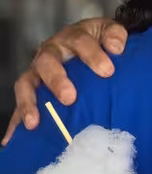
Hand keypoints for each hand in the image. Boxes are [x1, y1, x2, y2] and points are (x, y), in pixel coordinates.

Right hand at [2, 18, 126, 144]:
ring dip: (28, 103)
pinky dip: (15, 122)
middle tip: (69, 98)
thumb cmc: (101, 43)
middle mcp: (52, 53)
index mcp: (73, 38)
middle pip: (47, 62)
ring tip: (33, 123)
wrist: (92, 45)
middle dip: (57, 80)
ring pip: (27, 84)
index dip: (92, 55)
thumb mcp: (110, 33)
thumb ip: (115, 35)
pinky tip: (12, 140)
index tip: (107, 71)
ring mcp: (39, 72)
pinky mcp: (33, 91)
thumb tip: (115, 47)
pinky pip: (20, 106)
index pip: (80, 42)